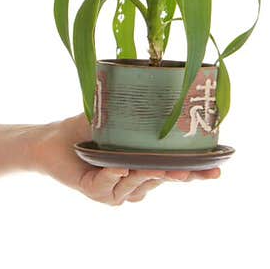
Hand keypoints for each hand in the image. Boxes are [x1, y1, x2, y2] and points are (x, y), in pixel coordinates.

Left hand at [29, 112, 221, 205]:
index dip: (198, 173)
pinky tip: (117, 168)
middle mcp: (133, 181)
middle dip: (175, 177)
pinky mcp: (95, 192)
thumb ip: (138, 105)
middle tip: (187, 171)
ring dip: (142, 176)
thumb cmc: (86, 128)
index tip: (217, 170)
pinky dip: (112, 177)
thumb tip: (160, 77)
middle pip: (160, 182)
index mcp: (144, 165)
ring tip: (148, 166)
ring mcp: (115, 190)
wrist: (52, 137)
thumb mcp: (117, 114)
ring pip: (136, 188)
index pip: (176, 171)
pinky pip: (107, 188)